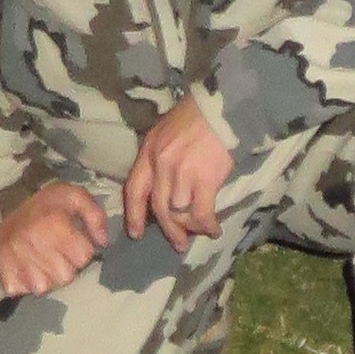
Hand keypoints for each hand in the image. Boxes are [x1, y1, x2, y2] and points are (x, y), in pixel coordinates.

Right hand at [0, 177, 110, 297]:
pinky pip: (29, 292)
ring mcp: (20, 265)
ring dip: (48, 276)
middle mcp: (36, 246)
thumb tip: (103, 242)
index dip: (80, 248)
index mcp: (55, 224)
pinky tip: (25, 267)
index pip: (84, 256)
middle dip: (65, 264)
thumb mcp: (73, 197)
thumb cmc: (44, 207)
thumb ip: (95, 215)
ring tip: (39, 258)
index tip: (69, 239)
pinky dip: (28, 284)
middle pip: (67, 275)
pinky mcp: (8, 280)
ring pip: (49, 287)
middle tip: (53, 249)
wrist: (4, 214)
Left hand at [125, 95, 234, 253]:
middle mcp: (161, 166)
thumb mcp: (165, 131)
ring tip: (201, 232)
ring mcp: (181, 174)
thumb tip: (161, 184)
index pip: (133, 190)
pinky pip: (201, 213)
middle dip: (168, 230)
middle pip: (158, 207)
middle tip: (178, 244)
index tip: (136, 233)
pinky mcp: (204, 180)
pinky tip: (214, 230)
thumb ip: (158, 156)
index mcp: (148, 153)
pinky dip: (207, 225)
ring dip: (190, 227)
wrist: (221, 109)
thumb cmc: (195, 116)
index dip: (134, 215)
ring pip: (179, 213)